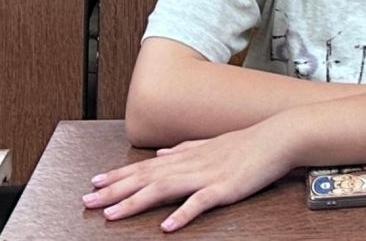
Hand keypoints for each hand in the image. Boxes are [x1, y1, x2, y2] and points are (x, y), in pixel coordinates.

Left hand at [84, 121, 292, 231]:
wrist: (277, 138)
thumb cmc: (247, 143)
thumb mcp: (210, 145)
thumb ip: (184, 150)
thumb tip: (161, 155)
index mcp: (186, 156)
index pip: (144, 168)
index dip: (118, 176)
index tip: (95, 182)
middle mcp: (190, 164)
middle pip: (145, 179)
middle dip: (115, 191)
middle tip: (88, 200)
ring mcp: (206, 176)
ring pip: (164, 189)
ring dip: (136, 202)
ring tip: (113, 215)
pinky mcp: (224, 188)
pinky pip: (200, 202)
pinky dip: (182, 214)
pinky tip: (167, 227)